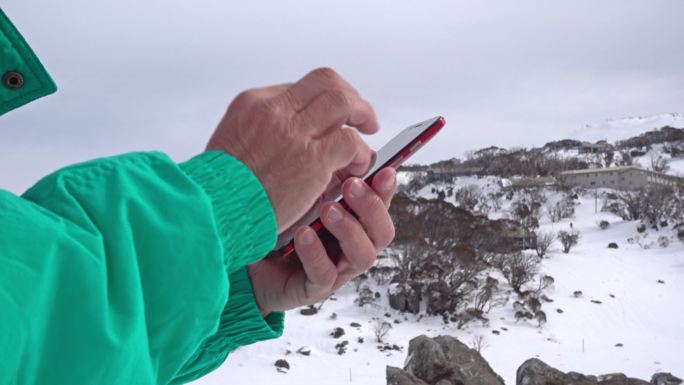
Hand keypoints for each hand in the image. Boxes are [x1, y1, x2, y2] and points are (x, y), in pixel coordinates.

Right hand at [206, 68, 377, 231]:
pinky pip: (349, 141)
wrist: (213, 209)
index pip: (301, 86)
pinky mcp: (311, 160)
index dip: (324, 100)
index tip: (332, 116)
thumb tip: (295, 130)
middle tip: (360, 116)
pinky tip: (355, 165)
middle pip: (327, 82)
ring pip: (343, 102)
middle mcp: (274, 110)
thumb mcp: (232, 139)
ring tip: (366, 134)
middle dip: (351, 95)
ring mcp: (294, 133)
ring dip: (362, 115)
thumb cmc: (221, 186)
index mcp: (253, 102)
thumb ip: (262, 129)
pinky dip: (359, 152)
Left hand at [247, 167, 396, 314]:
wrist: (246, 263)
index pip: (381, 206)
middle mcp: (351, 247)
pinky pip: (324, 274)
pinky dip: (316, 252)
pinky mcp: (314, 288)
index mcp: (354, 223)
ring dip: (349, 229)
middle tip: (351, 186)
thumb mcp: (304, 196)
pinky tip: (303, 235)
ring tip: (327, 210)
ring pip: (363, 256)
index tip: (385, 171)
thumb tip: (346, 148)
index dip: (387, 190)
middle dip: (371, 207)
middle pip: (382, 233)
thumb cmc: (278, 226)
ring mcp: (336, 270)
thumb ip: (327, 178)